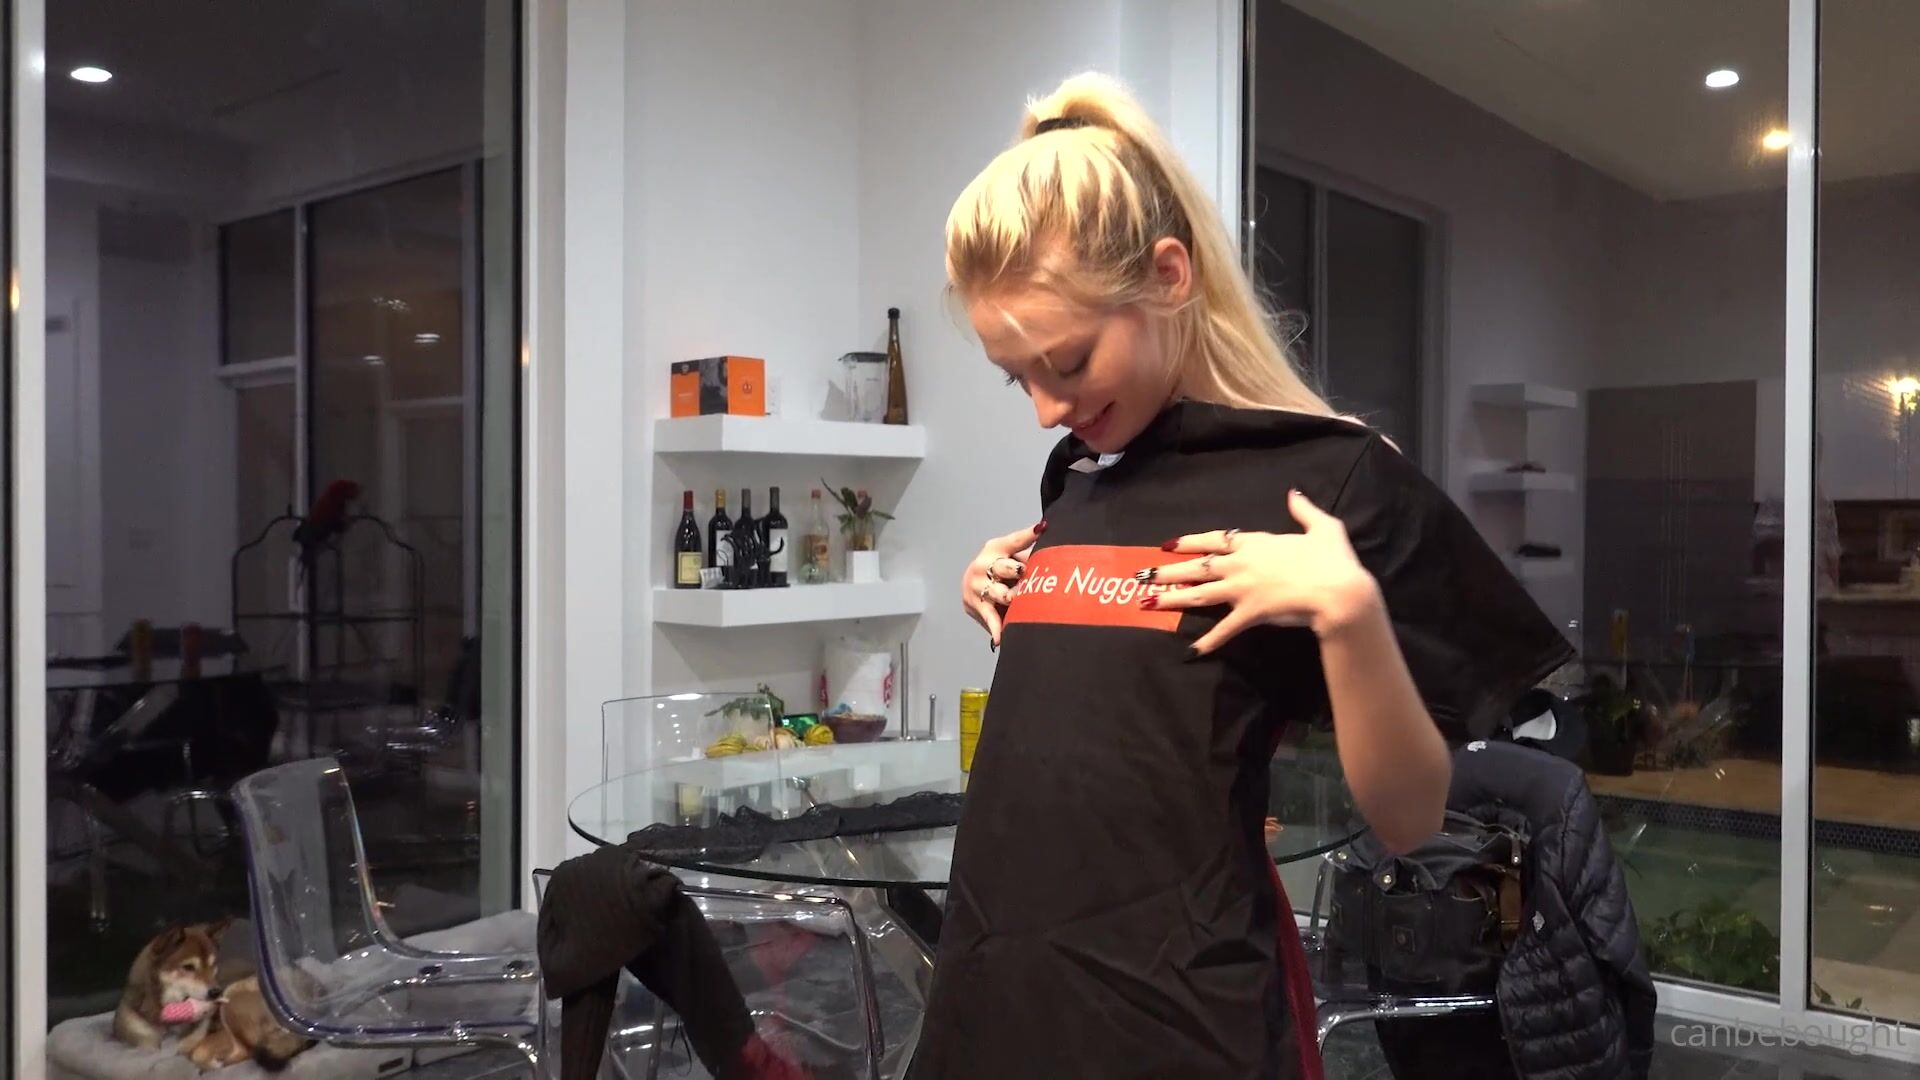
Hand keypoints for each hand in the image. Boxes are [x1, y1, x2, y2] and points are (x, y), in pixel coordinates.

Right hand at [963, 521, 1044, 647]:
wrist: (973, 586)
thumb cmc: (1002, 570)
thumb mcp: (1014, 558)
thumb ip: (1032, 556)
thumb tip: (1063, 551)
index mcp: (996, 548)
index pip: (1014, 541)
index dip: (1028, 535)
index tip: (1040, 529)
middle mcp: (983, 564)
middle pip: (1003, 567)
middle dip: (1015, 572)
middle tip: (1026, 575)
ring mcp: (976, 585)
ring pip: (998, 593)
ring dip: (1010, 598)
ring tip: (1017, 600)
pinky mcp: (975, 605)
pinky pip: (989, 617)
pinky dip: (996, 628)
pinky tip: (1001, 638)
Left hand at [1140, 489, 1380, 655]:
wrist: (1337, 591)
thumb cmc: (1332, 559)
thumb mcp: (1323, 526)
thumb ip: (1304, 509)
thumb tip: (1293, 493)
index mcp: (1255, 543)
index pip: (1214, 540)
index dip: (1189, 542)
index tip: (1168, 545)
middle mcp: (1241, 564)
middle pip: (1196, 567)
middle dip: (1167, 572)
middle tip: (1142, 576)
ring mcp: (1242, 590)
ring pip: (1199, 594)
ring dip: (1172, 599)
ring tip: (1147, 603)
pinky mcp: (1250, 614)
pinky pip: (1224, 629)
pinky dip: (1208, 641)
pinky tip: (1191, 650)